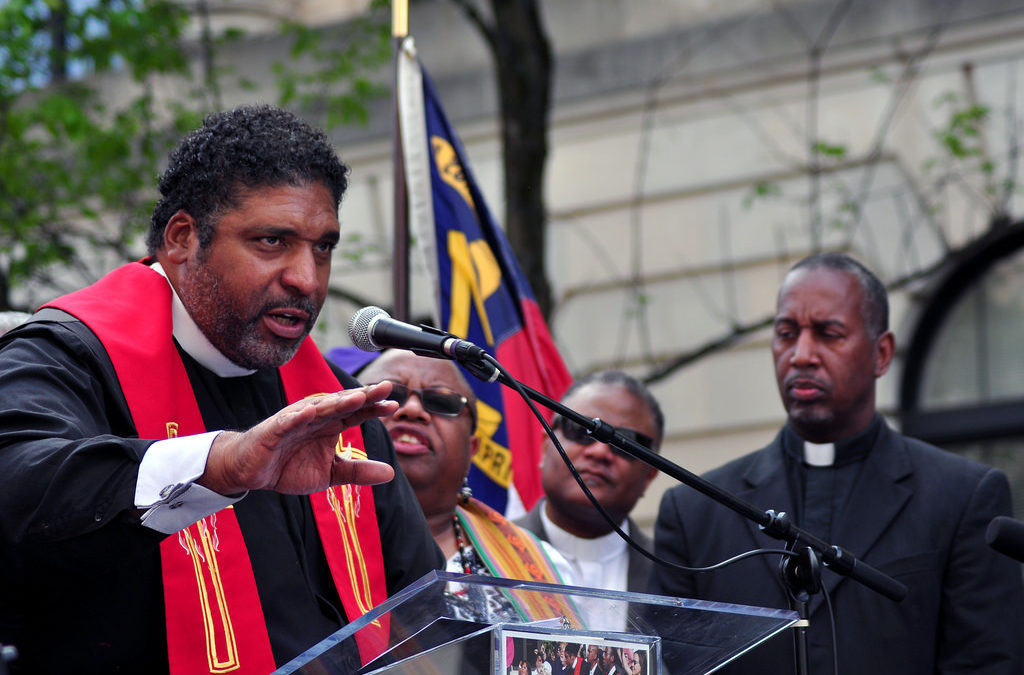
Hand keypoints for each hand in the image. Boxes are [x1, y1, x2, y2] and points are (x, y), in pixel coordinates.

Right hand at [199, 381, 398, 494]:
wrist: (252, 471)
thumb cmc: (290, 466)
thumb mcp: (330, 473)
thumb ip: (358, 471)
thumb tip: (391, 474)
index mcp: (331, 425)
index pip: (357, 413)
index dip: (374, 408)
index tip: (395, 405)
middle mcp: (316, 418)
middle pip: (343, 404)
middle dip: (364, 396)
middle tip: (385, 388)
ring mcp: (295, 421)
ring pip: (319, 409)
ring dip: (338, 402)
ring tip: (357, 397)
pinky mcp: (274, 430)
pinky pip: (287, 422)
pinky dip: (298, 416)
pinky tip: (310, 411)